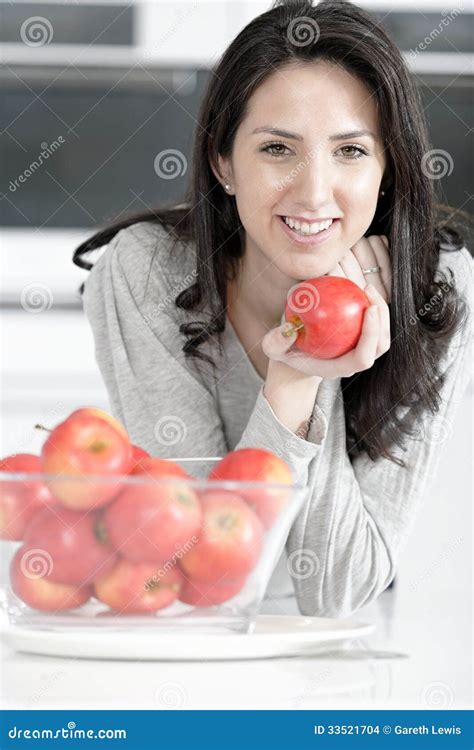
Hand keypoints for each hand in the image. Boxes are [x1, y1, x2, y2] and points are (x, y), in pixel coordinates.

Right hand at [261, 235, 391, 379]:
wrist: (294, 355)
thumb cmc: (285, 351)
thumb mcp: (272, 347)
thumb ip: (276, 341)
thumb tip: (289, 329)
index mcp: (337, 368)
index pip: (362, 358)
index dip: (371, 336)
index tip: (370, 309)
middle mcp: (352, 361)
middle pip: (380, 345)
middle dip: (382, 320)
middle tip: (369, 293)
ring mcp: (358, 350)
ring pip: (382, 333)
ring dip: (381, 310)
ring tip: (368, 288)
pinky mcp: (359, 338)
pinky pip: (373, 322)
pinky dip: (371, 305)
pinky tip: (362, 287)